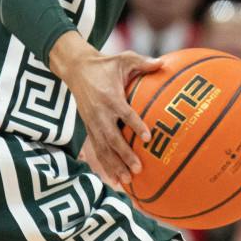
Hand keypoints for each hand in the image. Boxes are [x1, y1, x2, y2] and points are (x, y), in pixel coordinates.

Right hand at [50, 36, 164, 190]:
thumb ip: (143, 62)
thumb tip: (163, 63)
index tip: (148, 138)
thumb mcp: (123, 58)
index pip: (125, 113)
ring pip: (103, 148)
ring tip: (127, 181)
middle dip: (124, 155)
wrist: (76, 69)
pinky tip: (114, 180)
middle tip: (138, 169)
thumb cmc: (105, 64)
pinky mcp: (88, 129)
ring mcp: (92, 123)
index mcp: (110, 97)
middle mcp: (99, 113)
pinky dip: (105, 166)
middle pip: (112, 138)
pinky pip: (96, 150)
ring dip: (114, 166)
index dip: (136, 125)